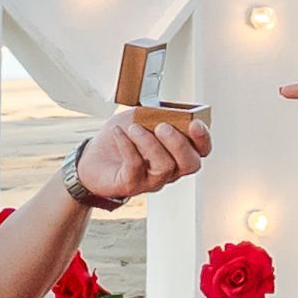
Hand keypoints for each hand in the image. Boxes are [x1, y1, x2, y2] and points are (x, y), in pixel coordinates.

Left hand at [74, 107, 210, 203]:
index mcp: (178, 152)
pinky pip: (136, 167)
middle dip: (178, 143)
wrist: (93, 158)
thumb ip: (156, 114)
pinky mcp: (132, 185)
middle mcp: (170, 170)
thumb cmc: (122, 138)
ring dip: (150, 144)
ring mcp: (152, 180)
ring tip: (134, 128)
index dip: (203, 138)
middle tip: (162, 126)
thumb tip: (167, 112)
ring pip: (164, 167)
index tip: (195, 123)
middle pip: (189, 164)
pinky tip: (119, 133)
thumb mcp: (141, 117)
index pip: (202, 150)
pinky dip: (128, 146)